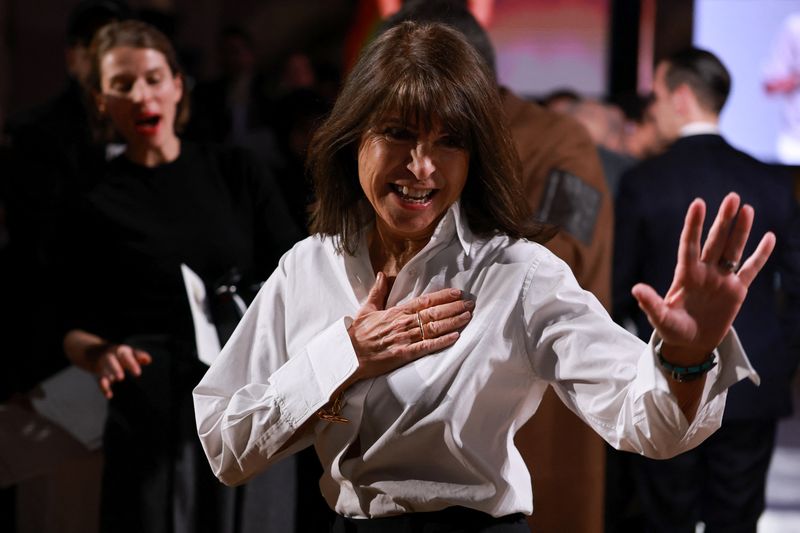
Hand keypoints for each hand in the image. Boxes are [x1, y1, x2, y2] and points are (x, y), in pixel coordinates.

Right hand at [87, 342, 151, 398]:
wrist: (98, 353)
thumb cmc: (122, 355)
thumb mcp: (130, 353)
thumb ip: (139, 356)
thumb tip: (148, 360)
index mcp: (121, 352)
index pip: (126, 357)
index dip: (132, 365)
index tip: (138, 374)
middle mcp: (111, 358)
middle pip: (112, 362)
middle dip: (116, 369)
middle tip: (121, 378)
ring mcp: (104, 366)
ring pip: (105, 371)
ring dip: (109, 377)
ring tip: (116, 381)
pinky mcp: (100, 375)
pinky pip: (101, 381)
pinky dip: (104, 388)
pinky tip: (109, 395)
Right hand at [347, 272, 473, 381]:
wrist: (348, 353)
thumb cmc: (357, 333)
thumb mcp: (366, 309)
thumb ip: (377, 292)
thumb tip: (383, 275)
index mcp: (396, 311)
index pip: (424, 301)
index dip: (442, 296)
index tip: (457, 293)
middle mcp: (404, 323)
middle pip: (433, 313)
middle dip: (454, 308)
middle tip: (470, 304)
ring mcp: (405, 338)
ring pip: (434, 328)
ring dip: (452, 322)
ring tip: (467, 317)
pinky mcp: (404, 354)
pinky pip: (427, 346)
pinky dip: (442, 341)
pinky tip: (455, 337)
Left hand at [632, 192, 774, 363]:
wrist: (690, 344)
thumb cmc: (672, 330)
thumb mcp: (660, 319)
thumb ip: (651, 303)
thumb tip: (636, 289)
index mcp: (686, 276)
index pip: (690, 245)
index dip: (694, 225)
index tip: (699, 203)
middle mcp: (705, 272)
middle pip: (715, 241)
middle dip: (723, 220)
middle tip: (732, 197)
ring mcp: (722, 280)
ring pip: (733, 250)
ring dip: (740, 230)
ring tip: (747, 208)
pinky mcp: (737, 291)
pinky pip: (751, 269)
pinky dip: (760, 255)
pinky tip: (769, 237)